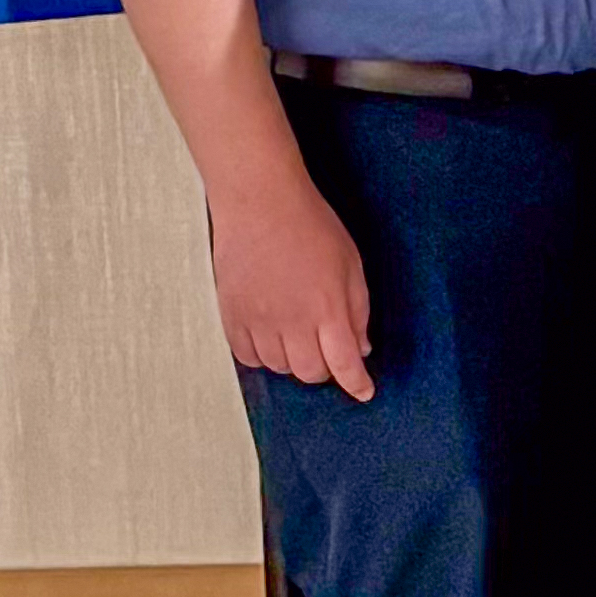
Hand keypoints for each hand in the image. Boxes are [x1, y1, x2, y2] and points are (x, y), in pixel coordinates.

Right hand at [213, 172, 374, 401]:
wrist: (260, 203)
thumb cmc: (312, 226)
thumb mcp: (352, 265)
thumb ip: (357, 310)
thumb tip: (360, 347)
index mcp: (327, 308)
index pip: (344, 363)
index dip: (356, 384)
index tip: (364, 392)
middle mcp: (291, 321)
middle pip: (310, 373)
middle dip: (326, 369)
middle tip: (328, 351)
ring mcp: (257, 320)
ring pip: (278, 368)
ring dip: (294, 361)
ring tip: (299, 336)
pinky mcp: (231, 315)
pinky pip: (247, 357)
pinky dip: (262, 356)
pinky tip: (271, 338)